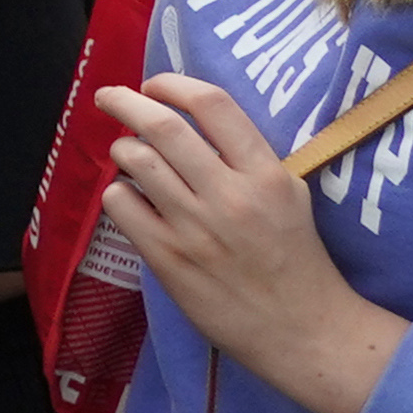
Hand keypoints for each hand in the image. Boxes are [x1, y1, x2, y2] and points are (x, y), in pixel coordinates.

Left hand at [102, 74, 412, 412]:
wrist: (302, 328)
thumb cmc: (296, 258)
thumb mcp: (291, 196)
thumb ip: (250, 159)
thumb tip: (198, 122)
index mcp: (266, 174)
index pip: (213, 105)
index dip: (173, 84)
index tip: (154, 85)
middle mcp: (229, 194)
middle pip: (162, 126)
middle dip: (125, 102)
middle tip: (109, 97)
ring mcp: (194, 226)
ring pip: (135, 161)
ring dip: (121, 149)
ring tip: (126, 153)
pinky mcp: (167, 257)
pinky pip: (121, 205)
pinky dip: (117, 192)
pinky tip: (129, 197)